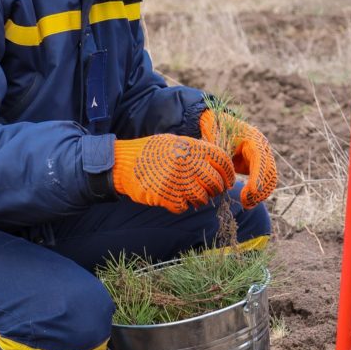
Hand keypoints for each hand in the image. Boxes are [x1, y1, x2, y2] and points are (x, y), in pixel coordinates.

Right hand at [112, 134, 234, 213]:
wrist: (122, 163)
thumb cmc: (151, 152)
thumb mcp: (175, 143)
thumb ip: (196, 152)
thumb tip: (217, 168)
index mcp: (192, 148)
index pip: (222, 161)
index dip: (228, 174)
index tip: (227, 181)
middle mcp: (188, 163)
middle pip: (215, 183)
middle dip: (214, 190)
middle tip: (208, 191)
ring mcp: (178, 180)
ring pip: (202, 198)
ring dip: (198, 200)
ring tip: (188, 194)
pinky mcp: (167, 196)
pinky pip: (183, 206)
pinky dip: (179, 205)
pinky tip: (171, 197)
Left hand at [199, 110, 276, 208]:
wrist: (217, 123)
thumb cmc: (215, 132)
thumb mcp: (218, 144)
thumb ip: (223, 161)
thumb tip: (225, 183)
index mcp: (254, 140)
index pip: (260, 161)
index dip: (257, 178)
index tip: (250, 193)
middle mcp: (263, 148)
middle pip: (270, 172)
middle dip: (260, 190)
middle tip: (245, 202)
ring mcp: (263, 156)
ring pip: (270, 179)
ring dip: (261, 194)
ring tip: (246, 204)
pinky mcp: (258, 164)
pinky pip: (264, 180)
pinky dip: (258, 192)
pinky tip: (248, 201)